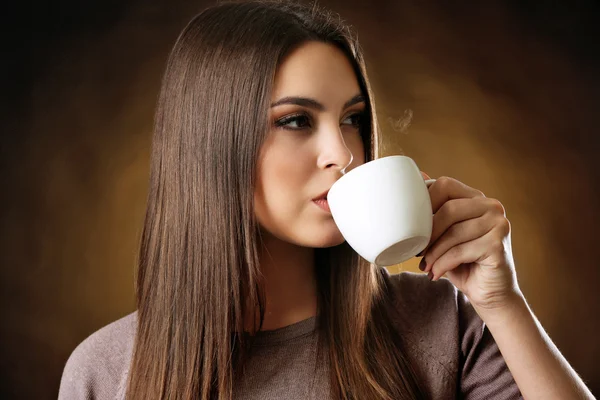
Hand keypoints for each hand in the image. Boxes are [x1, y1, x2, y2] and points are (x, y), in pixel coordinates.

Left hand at [417, 172, 521, 310]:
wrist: (490, 293)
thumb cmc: (463, 262)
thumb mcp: (444, 234)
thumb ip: (436, 209)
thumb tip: (419, 175)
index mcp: (477, 198)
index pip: (445, 185)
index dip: (425, 204)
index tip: (413, 226)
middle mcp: (492, 206)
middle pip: (448, 209)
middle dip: (428, 232)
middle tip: (417, 251)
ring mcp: (499, 224)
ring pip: (453, 233)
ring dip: (433, 253)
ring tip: (425, 265)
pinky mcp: (498, 244)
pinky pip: (460, 251)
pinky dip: (442, 264)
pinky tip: (436, 273)